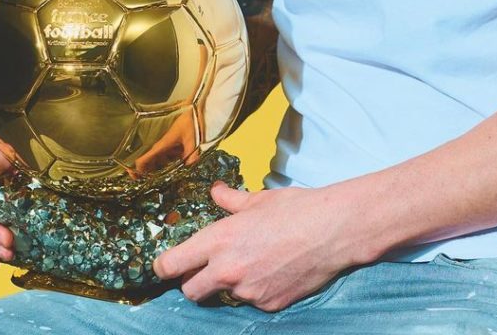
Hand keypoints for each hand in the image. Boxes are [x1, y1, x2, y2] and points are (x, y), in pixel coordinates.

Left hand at [152, 182, 366, 311]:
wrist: (332, 230)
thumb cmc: (296, 208)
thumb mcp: (259, 199)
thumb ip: (231, 200)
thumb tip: (216, 192)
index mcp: (219, 240)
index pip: (173, 264)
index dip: (164, 266)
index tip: (164, 266)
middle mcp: (227, 270)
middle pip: (190, 290)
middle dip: (193, 281)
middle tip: (206, 268)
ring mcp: (247, 292)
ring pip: (224, 295)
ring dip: (231, 284)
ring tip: (255, 262)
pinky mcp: (268, 305)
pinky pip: (252, 301)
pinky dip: (257, 289)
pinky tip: (275, 271)